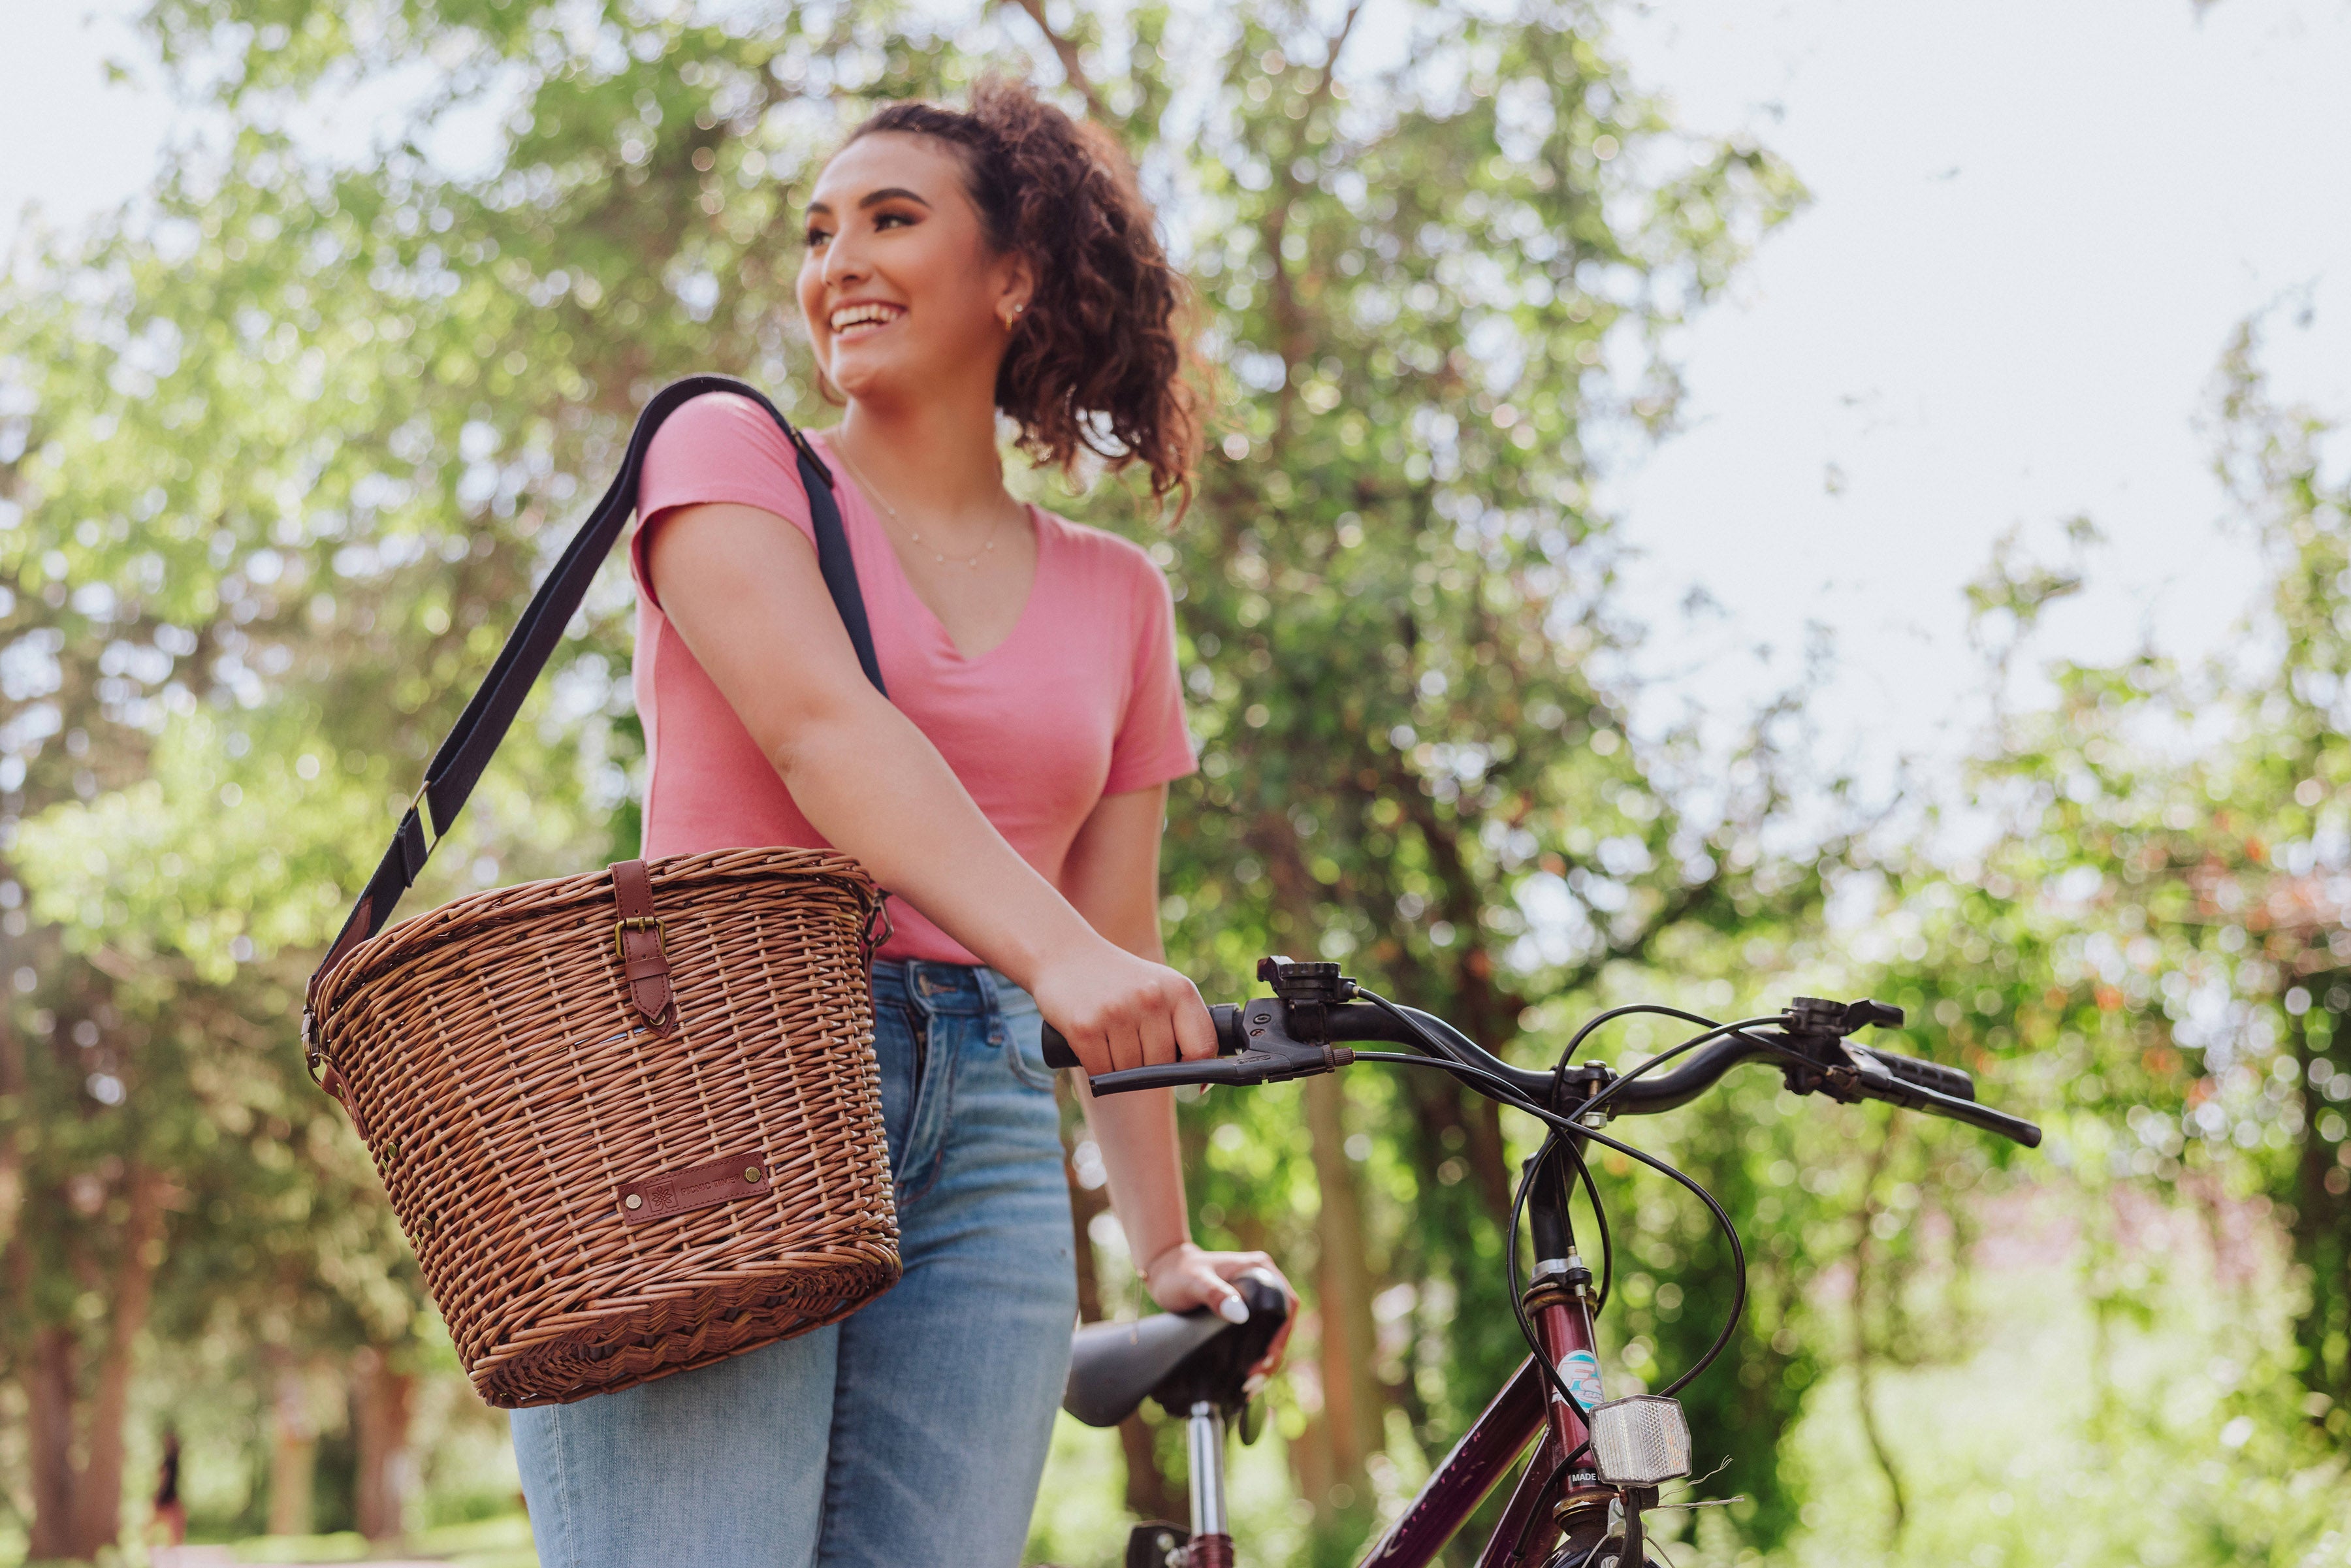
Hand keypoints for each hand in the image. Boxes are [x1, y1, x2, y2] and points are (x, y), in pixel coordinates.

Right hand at [1032, 941, 1216, 1074]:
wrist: (1064, 954)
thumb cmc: (1120, 980)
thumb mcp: (1161, 987)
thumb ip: (1184, 1024)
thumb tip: (1202, 1083)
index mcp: (1179, 989)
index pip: (1203, 1048)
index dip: (1196, 1070)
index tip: (1183, 1075)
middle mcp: (1151, 998)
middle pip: (1162, 1066)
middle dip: (1148, 1067)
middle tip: (1132, 1046)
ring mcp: (1117, 1013)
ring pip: (1131, 1073)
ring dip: (1120, 1068)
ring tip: (1110, 1039)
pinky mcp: (1085, 1028)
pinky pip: (1102, 1072)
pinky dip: (1098, 1069)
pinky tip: (1094, 1046)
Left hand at [1143, 1243, 1296, 1389]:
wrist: (1163, 1271)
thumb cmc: (1178, 1272)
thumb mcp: (1194, 1282)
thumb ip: (1215, 1294)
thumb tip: (1240, 1315)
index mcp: (1261, 1270)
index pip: (1287, 1305)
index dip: (1282, 1334)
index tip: (1268, 1358)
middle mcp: (1264, 1282)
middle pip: (1282, 1323)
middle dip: (1273, 1354)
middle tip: (1255, 1381)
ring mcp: (1255, 1298)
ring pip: (1272, 1333)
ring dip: (1266, 1360)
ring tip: (1250, 1386)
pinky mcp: (1245, 1311)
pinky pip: (1259, 1335)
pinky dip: (1255, 1356)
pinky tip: (1246, 1377)